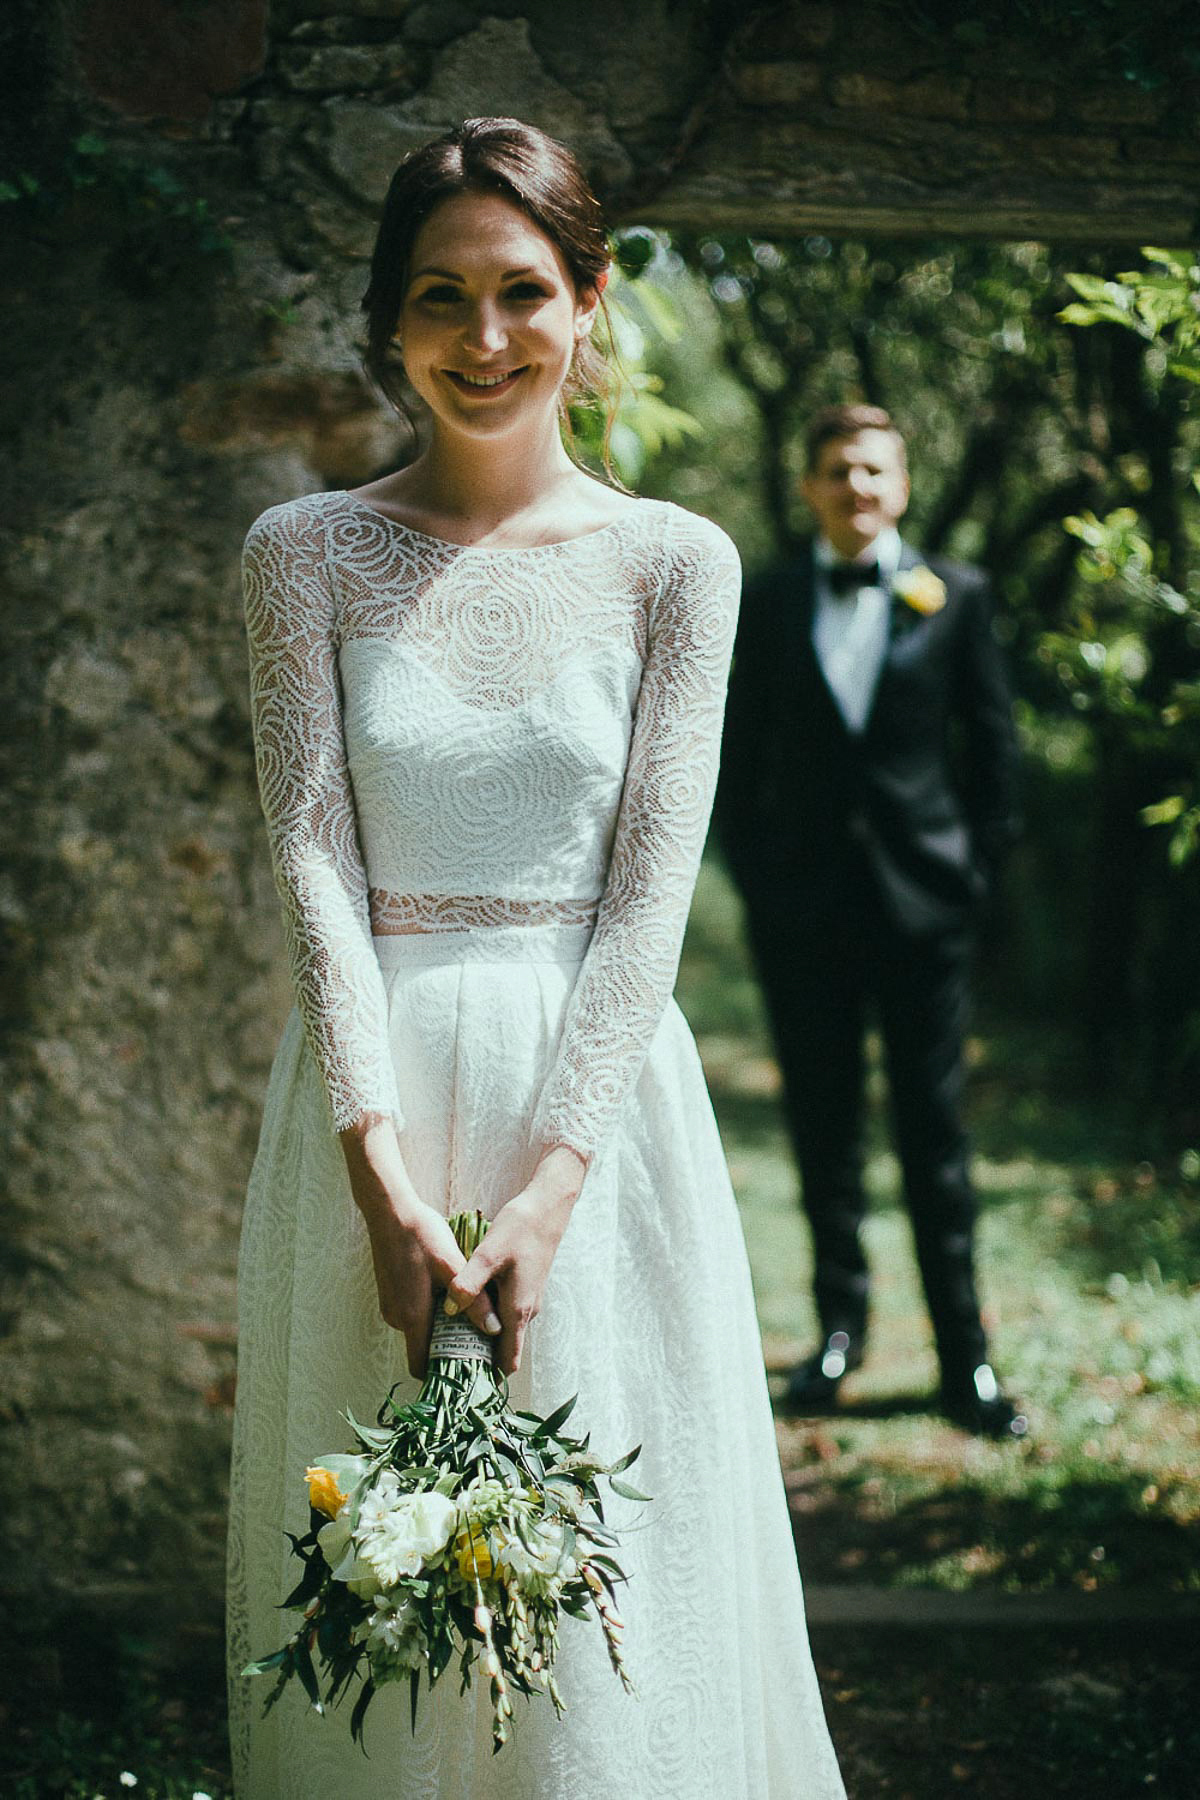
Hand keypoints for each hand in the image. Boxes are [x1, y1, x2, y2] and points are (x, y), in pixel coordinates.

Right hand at [339, 1118, 500, 1377]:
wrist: (390, 1212)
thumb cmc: (422, 1236)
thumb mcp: (452, 1267)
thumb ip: (474, 1302)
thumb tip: (493, 1330)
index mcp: (412, 1317)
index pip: (422, 1367)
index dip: (444, 1373)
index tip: (469, 1367)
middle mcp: (398, 1318)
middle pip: (424, 1348)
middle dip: (450, 1345)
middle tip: (478, 1333)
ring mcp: (392, 1306)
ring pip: (421, 1328)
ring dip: (442, 1325)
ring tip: (468, 1308)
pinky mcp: (391, 1294)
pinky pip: (414, 1313)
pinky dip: (431, 1311)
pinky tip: (448, 1291)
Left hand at [444, 1146, 585, 1376]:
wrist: (548, 1206)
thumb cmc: (520, 1229)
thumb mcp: (489, 1254)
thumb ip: (468, 1284)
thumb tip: (449, 1310)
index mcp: (518, 1310)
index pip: (507, 1362)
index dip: (486, 1375)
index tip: (460, 1379)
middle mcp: (525, 1311)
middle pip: (501, 1348)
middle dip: (476, 1356)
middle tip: (442, 1354)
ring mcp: (527, 1299)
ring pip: (501, 1328)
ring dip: (479, 1333)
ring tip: (446, 1330)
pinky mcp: (524, 1286)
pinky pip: (503, 1312)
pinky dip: (486, 1314)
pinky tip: (464, 1301)